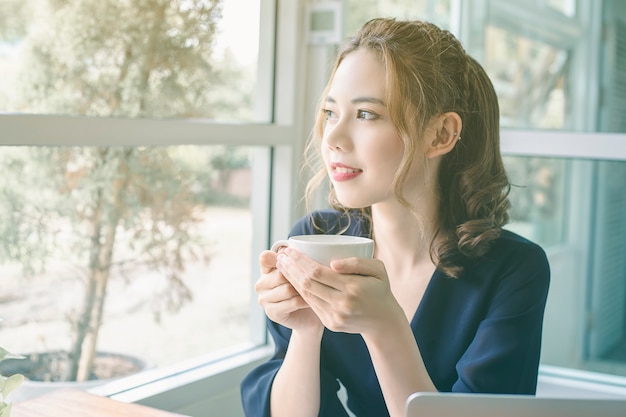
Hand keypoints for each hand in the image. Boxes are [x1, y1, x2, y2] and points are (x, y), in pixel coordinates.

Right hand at [256, 250, 322, 333]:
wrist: (308, 315)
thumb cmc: (306, 288)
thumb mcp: (302, 271)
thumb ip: (298, 259)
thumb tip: (293, 247)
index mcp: (265, 269)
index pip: (265, 257)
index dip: (279, 256)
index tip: (294, 257)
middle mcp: (261, 284)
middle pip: (280, 274)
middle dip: (299, 276)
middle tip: (315, 278)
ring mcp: (264, 299)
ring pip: (287, 289)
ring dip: (304, 289)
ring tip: (317, 289)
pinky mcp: (272, 313)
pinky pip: (292, 303)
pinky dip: (305, 301)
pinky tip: (314, 300)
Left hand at [276, 248, 402, 334]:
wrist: (384, 321)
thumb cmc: (380, 289)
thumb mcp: (378, 269)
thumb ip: (357, 263)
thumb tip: (333, 263)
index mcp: (353, 288)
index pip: (318, 272)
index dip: (300, 261)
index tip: (289, 250)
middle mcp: (342, 304)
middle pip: (308, 283)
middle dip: (291, 268)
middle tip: (280, 256)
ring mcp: (335, 316)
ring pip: (306, 295)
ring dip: (291, 279)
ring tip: (282, 266)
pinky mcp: (331, 324)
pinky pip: (311, 304)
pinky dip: (300, 291)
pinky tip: (292, 280)